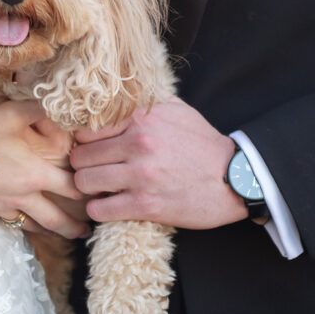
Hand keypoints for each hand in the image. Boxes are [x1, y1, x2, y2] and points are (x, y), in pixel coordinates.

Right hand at [0, 100, 89, 238]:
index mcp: (36, 174)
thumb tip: (58, 109)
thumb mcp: (10, 113)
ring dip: (59, 231)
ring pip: (39, 225)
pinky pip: (17, 224)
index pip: (73, 186)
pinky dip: (31, 228)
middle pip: (59, 216)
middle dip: (79, 223)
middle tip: (94, 226)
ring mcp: (7, 205)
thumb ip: (38, 110)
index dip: (90, 191)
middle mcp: (25, 195)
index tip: (104, 194)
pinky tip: (37, 228)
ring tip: (73, 235)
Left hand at [69, 97, 246, 228]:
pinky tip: (109, 207)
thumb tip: (114, 102)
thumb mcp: (177, 111)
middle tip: (93, 172)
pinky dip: (99, 211)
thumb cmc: (203, 145)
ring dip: (88, 190)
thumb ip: (144, 106)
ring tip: (100, 190)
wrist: (235, 179)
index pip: (86, 129)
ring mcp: (141, 175)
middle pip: (80, 157)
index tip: (90, 151)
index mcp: (142, 119)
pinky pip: (99, 210)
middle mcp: (138, 144)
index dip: (83, 142)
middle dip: (83, 166)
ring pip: (84, 182)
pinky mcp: (145, 205)